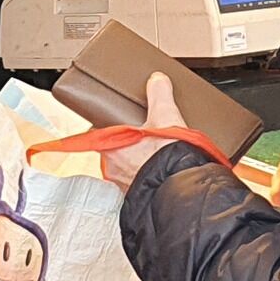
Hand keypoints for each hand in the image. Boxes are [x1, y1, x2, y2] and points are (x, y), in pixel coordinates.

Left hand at [94, 76, 188, 191]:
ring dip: (135, 165)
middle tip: (146, 141)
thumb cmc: (167, 157)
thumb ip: (159, 94)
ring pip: (123, 170)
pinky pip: (134, 186)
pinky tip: (158, 175)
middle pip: (113, 152)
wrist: (181, 188)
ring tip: (155, 158)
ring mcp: (121, 186)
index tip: (122, 127)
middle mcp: (111, 168)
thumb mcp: (165, 115)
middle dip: (127, 147)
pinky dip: (144, 180)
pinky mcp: (134, 199)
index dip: (110, 128)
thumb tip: (157, 81)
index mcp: (110, 145)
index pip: (98, 133)